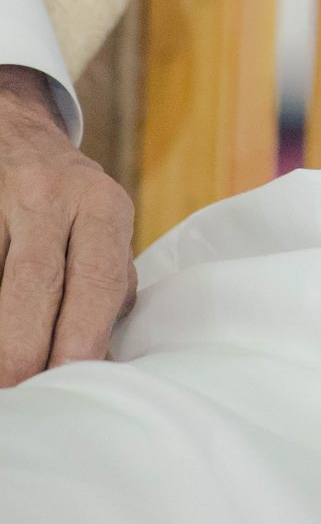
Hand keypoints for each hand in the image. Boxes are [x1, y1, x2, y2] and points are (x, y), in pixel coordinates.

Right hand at [0, 67, 135, 386]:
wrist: (15, 132)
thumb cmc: (70, 205)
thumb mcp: (104, 230)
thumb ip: (107, 292)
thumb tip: (101, 366)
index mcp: (102, 206)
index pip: (96, 279)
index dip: (80, 336)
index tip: (67, 380)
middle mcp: (51, 196)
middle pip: (33, 284)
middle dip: (22, 350)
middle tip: (18, 391)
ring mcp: (0, 197)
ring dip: (0, 331)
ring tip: (8, 378)